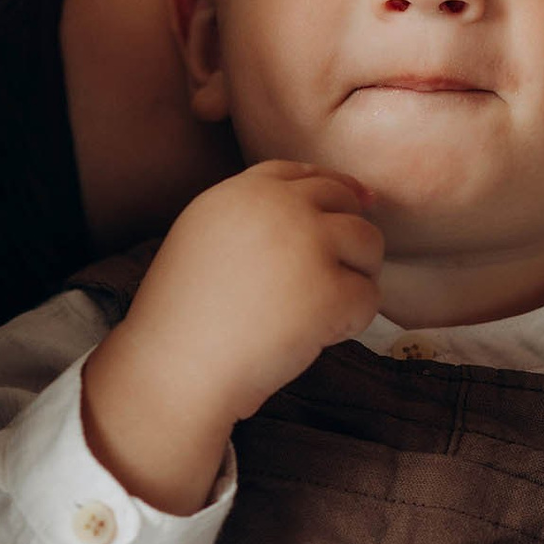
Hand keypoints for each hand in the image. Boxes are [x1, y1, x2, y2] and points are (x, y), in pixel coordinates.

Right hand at [82, 161, 381, 511]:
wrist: (174, 370)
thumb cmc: (188, 319)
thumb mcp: (206, 239)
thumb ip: (259, 216)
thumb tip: (341, 202)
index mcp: (242, 191)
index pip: (304, 173)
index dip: (333, 190)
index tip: (353, 209)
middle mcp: (278, 205)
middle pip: (344, 201)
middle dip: (349, 239)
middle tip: (330, 282)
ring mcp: (307, 244)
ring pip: (368, 242)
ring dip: (356, 277)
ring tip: (318, 313)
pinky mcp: (329, 290)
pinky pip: (369, 297)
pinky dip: (351, 322)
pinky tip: (315, 338)